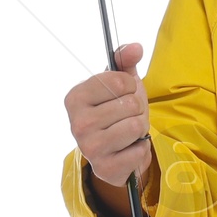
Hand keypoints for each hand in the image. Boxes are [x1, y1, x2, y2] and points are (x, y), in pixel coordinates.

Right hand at [65, 42, 156, 191]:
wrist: (118, 151)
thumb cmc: (118, 112)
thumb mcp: (121, 84)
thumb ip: (124, 60)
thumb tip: (135, 47)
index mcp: (75, 98)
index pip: (118, 81)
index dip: (130, 86)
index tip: (122, 94)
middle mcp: (77, 123)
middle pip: (130, 104)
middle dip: (137, 110)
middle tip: (126, 117)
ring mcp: (89, 148)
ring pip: (136, 126)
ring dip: (140, 129)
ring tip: (129, 132)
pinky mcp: (104, 168)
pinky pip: (140, 150)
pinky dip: (141, 149)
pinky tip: (128, 149)